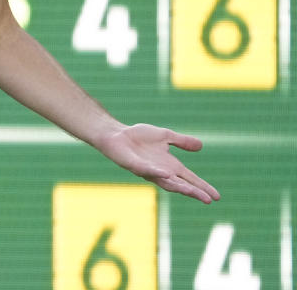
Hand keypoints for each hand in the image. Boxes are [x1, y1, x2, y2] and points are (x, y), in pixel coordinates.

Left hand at [98, 123, 220, 203]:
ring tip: (192, 192)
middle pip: (180, 184)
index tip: (217, 196)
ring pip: (165, 181)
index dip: (202, 187)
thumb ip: (181, 141)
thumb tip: (201, 146)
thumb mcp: (165, 136)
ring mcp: (147, 170)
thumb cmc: (138, 136)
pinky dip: (157, 172)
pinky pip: (146, 169)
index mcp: (169, 165)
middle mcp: (160, 171)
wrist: (117, 134)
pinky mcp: (133, 165)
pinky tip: (166, 174)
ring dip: (179, 186)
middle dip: (194, 192)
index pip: (189, 179)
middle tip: (208, 199)